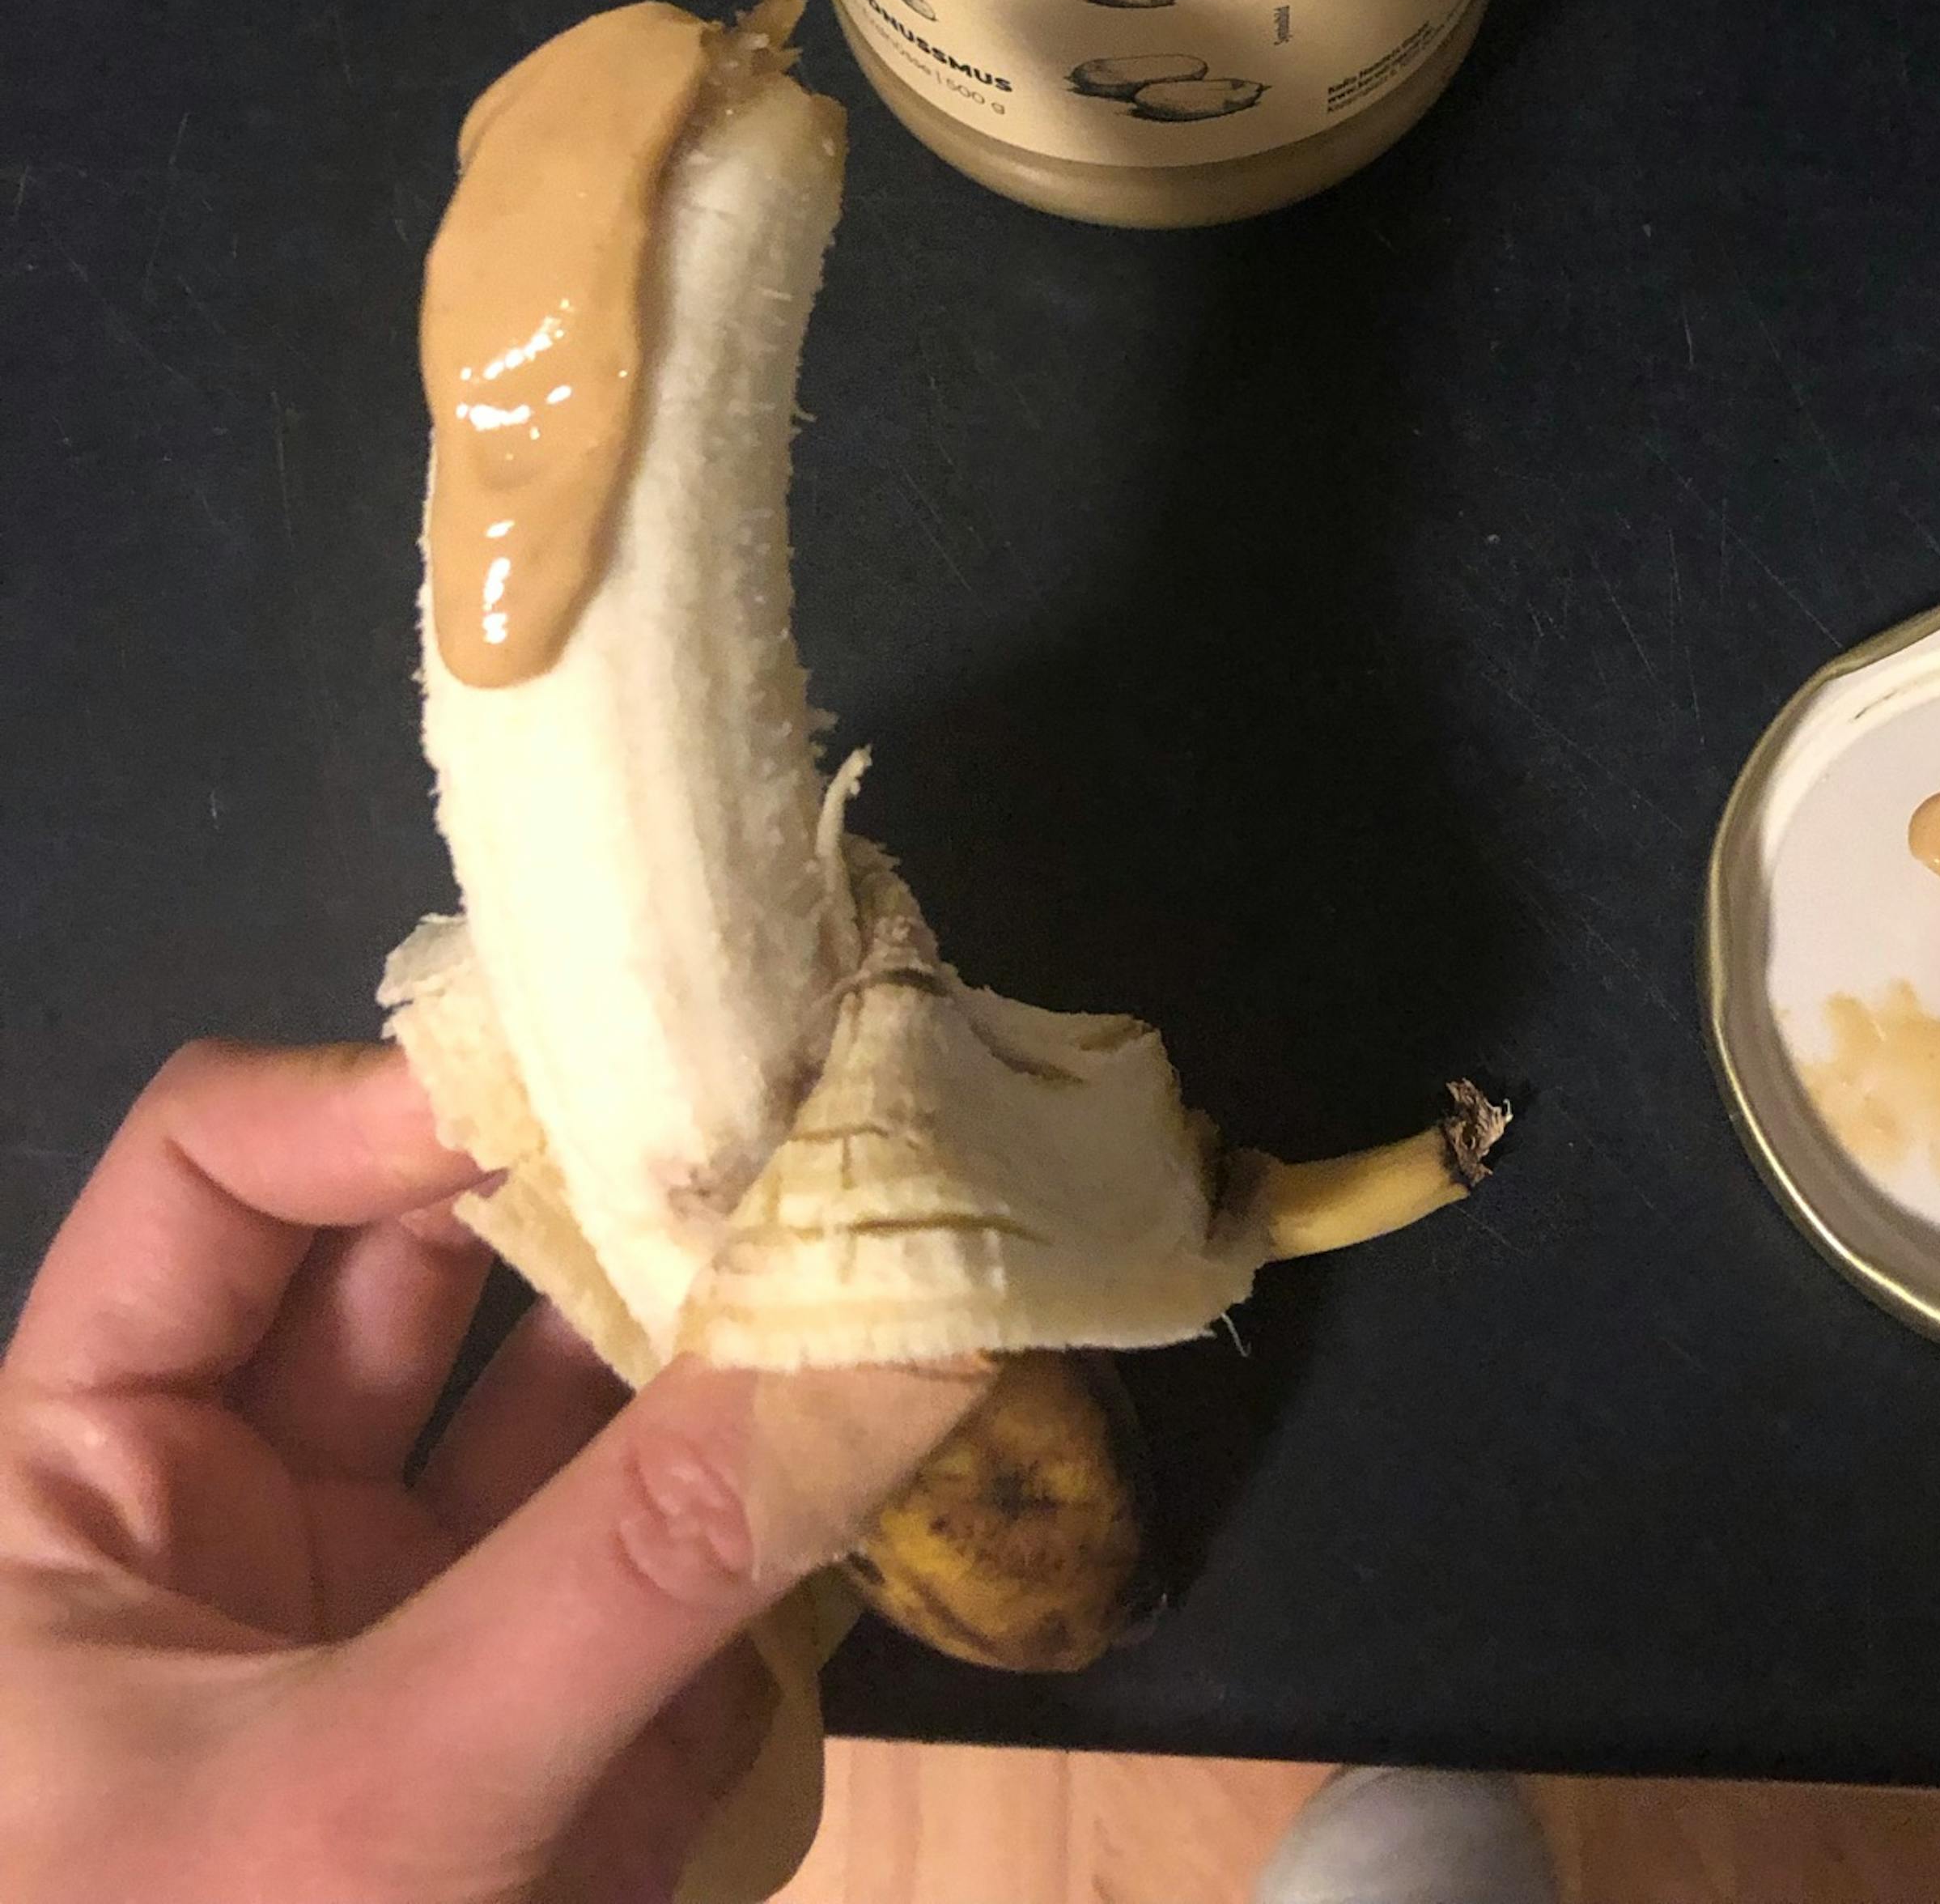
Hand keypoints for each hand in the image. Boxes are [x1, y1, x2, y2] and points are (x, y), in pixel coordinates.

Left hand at [0, 1040, 988, 1903]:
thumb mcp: (380, 1810)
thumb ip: (650, 1559)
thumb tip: (911, 1316)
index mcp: (76, 1480)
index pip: (227, 1170)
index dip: (404, 1094)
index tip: (632, 1074)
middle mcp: (226, 1520)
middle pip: (434, 1271)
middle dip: (618, 1218)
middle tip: (815, 1152)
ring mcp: (387, 1637)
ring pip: (573, 1424)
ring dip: (714, 1382)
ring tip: (874, 1301)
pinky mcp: (528, 1760)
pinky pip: (652, 1594)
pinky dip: (750, 1567)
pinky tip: (838, 1534)